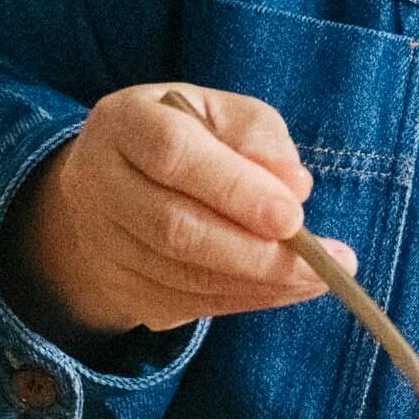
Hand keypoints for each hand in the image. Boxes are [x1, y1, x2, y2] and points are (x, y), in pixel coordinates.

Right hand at [0, 82, 354, 342]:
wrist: (115, 185)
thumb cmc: (186, 138)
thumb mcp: (222, 114)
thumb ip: (259, 138)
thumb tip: (294, 187)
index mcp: (123, 123)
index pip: (174, 154)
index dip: (235, 189)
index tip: (292, 217)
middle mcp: (97, 182)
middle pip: (175, 228)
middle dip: (256, 253)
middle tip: (321, 263)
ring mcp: (101, 243)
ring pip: (183, 277)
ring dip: (259, 284)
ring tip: (318, 277)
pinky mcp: (118, 288)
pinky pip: (187, 304)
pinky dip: (245, 300)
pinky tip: (285, 288)